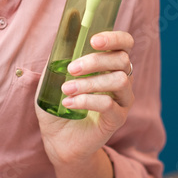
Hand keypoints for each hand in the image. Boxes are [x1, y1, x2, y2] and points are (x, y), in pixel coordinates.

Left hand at [36, 30, 134, 166]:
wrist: (58, 139)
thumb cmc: (57, 104)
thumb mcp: (53, 78)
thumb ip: (58, 59)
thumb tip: (59, 42)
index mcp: (109, 64)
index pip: (124, 43)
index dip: (114, 38)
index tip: (93, 40)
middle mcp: (121, 79)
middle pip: (122, 60)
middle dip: (95, 60)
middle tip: (72, 68)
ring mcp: (122, 100)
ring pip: (119, 81)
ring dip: (90, 82)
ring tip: (67, 89)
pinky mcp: (117, 119)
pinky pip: (109, 104)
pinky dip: (86, 100)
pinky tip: (68, 103)